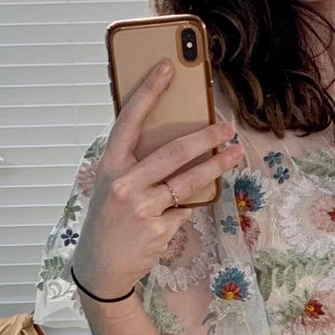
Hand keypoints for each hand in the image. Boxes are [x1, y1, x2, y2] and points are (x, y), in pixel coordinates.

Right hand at [73, 61, 243, 297]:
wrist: (100, 267)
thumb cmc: (109, 219)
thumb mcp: (111, 185)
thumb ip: (135, 163)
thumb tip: (177, 141)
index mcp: (109, 165)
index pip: (130, 120)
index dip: (149, 91)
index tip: (167, 67)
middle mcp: (124, 184)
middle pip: (173, 152)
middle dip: (205, 137)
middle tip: (226, 127)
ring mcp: (143, 209)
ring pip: (188, 181)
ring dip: (217, 166)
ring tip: (234, 153)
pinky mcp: (159, 231)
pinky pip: (186, 208)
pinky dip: (193, 202)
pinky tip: (198, 198)